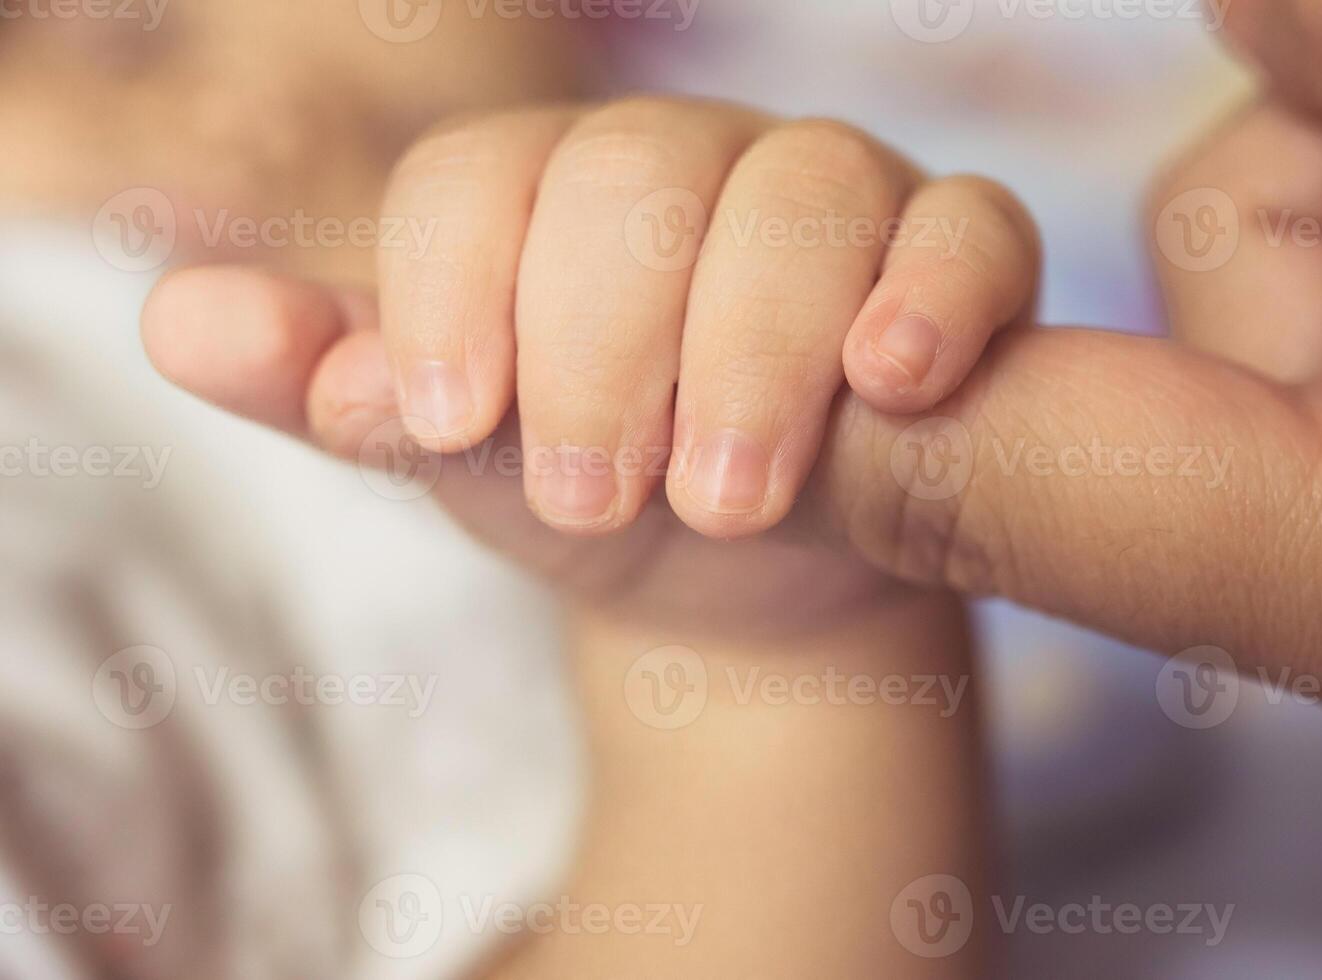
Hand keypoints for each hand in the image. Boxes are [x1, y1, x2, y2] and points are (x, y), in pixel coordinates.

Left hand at [143, 97, 1038, 637]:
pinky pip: (970, 229)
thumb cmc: (590, 491)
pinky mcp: (955, 252)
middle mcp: (691, 163)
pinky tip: (890, 378)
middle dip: (605, 344)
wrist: (743, 571)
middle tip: (588, 496)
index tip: (442, 422)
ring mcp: (833, 193)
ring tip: (725, 497)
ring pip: (805, 193)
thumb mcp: (460, 452)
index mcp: (548, 188)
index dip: (450, 289)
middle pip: (639, 178)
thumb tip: (179, 321)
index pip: (481, 178)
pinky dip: (933, 291)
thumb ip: (334, 386)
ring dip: (756, 346)